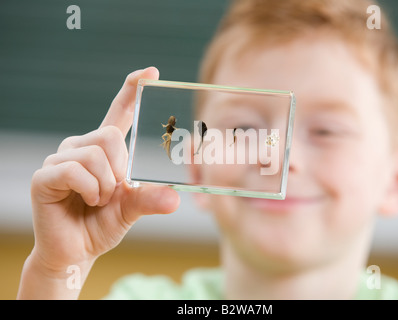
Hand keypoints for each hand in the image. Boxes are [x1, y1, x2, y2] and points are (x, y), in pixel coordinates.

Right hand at [18, 67, 179, 298]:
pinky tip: (87, 200)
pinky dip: (90, 190)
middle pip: (110, 136)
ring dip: (105, 185)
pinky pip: (76, 170)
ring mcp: (60, 160)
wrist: (77, 251)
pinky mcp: (45, 176)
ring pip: (96, 153)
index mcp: (103, 150)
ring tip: (98, 200)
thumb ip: (150, 198)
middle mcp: (80, 147)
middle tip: (112, 192)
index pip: (118, 112)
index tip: (151, 73)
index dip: (132, 91)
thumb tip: (175, 198)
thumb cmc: (102, 225)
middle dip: (120, 169)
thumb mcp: (132, 208)